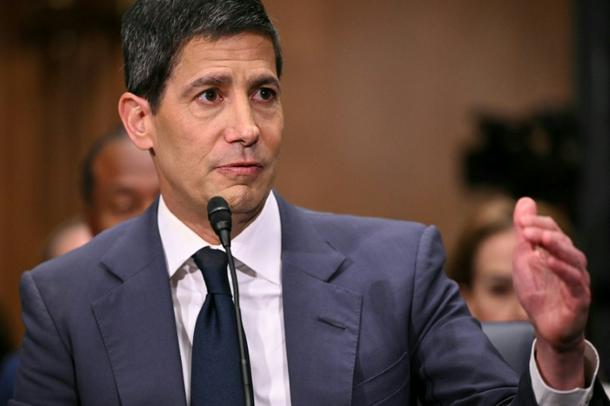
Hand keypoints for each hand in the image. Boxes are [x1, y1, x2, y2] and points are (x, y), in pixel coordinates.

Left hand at [513, 197, 589, 387]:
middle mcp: (572, 263)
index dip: (537, 223)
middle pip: (563, 242)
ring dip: (555, 246)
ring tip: (539, 239)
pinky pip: (574, 282)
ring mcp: (577, 280)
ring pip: (572, 258)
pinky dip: (562, 270)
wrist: (546, 326)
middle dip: (545, 232)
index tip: (521, 220)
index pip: (552, 230)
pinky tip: (548, 262)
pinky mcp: (579, 298)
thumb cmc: (538, 291)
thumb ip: (524, 232)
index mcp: (559, 252)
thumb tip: (525, 200)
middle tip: (526, 228)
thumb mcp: (524, 258)